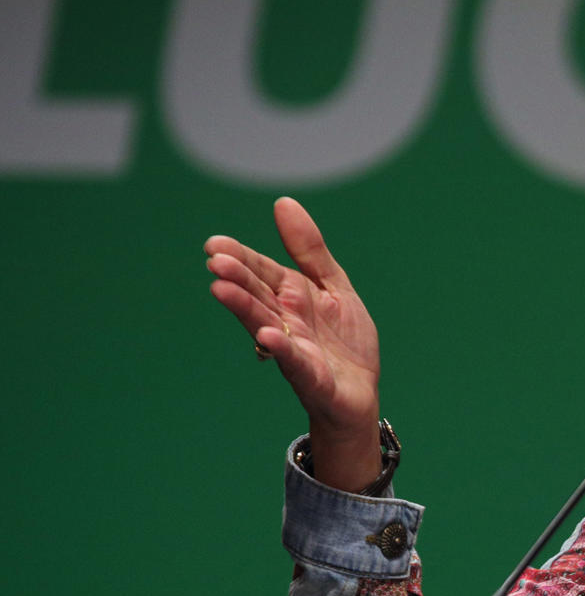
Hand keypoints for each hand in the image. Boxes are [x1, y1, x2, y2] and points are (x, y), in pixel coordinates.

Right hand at [205, 197, 384, 489]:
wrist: (360, 393)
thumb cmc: (344, 341)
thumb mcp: (333, 286)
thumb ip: (310, 250)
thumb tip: (283, 202)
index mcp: (291, 296)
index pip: (262, 271)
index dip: (241, 257)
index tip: (214, 244)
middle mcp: (285, 320)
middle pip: (257, 295)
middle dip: (237, 278)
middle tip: (214, 260)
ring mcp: (295, 348)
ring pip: (264, 324)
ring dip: (244, 307)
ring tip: (221, 288)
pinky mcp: (310, 376)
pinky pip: (295, 361)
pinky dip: (282, 349)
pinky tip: (269, 336)